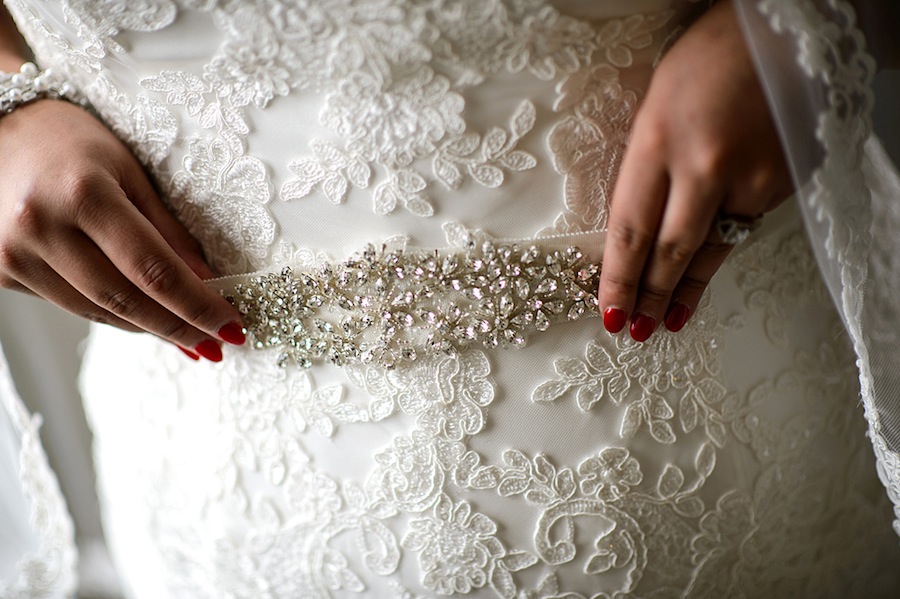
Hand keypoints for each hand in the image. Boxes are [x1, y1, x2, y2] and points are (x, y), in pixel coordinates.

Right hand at [0, 99, 244, 360]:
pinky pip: (72, 305)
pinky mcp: (1, 272)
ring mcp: (14, 254)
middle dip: (178, 328)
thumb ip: (168, 230)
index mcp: (84, 194)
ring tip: (189, 338)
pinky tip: (143, 317)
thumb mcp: (130, 171)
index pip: (154, 269)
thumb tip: (209, 282)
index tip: (231, 327)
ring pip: (98, 311)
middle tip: (216, 346)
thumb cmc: (71, 142)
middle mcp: (42, 227)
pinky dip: (113, 314)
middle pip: (126, 300)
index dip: (197, 305)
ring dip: (149, 328)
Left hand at [598, 0, 792, 340]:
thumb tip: (636, 227)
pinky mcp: (784, 185)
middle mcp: (705, 166)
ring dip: (686, 291)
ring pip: (711, 250)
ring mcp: (752, 178)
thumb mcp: (657, 106)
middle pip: (670, 253)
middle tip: (634, 331)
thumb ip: (646, 167)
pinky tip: (705, 274)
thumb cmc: (711, 58)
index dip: (618, 279)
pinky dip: (720, 253)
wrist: (791, 30)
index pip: (630, 229)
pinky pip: (742, 228)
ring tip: (666, 321)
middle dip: (648, 298)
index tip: (608, 313)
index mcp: (659, 139)